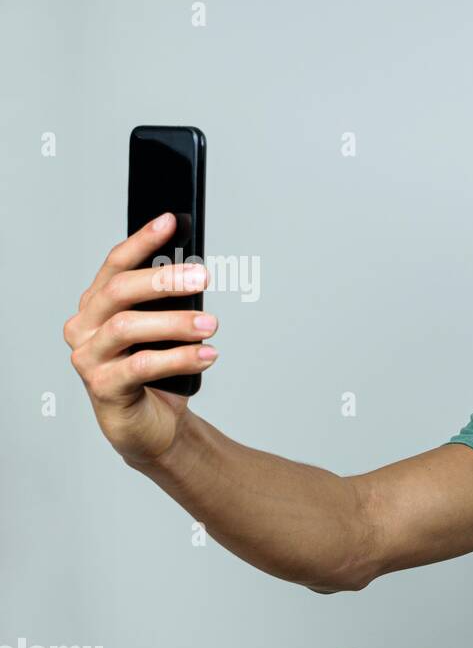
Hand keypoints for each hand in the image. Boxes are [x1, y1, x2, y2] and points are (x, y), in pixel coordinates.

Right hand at [63, 212, 217, 465]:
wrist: (153, 426)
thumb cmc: (157, 373)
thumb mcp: (164, 332)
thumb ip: (168, 304)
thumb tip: (194, 272)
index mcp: (96, 305)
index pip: (115, 264)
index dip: (142, 240)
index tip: (170, 221)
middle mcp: (84, 327)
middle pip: (119, 292)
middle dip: (163, 280)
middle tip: (203, 277)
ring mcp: (89, 357)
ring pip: (129, 327)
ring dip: (176, 322)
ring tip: (212, 324)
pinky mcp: (103, 387)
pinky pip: (142, 365)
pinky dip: (180, 357)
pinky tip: (208, 354)